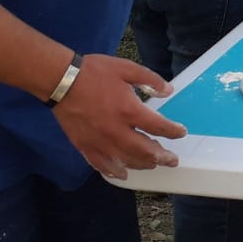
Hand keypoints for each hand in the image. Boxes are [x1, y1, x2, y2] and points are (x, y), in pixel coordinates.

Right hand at [51, 54, 185, 179]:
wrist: (62, 81)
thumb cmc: (95, 72)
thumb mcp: (126, 68)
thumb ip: (150, 79)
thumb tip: (169, 91)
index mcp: (130, 110)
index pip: (158, 127)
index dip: (173, 131)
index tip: (180, 132)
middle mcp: (117, 131)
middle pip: (145, 151)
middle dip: (162, 157)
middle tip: (172, 160)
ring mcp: (100, 142)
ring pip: (126, 161)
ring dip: (142, 164)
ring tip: (152, 164)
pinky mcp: (85, 146)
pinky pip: (102, 165)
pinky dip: (114, 171)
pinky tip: (122, 173)